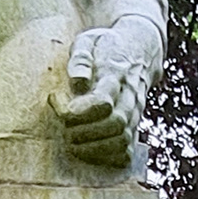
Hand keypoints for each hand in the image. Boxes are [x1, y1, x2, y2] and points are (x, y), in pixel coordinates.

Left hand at [51, 24, 156, 168]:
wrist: (141, 50)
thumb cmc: (106, 46)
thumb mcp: (89, 41)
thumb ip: (81, 58)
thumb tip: (78, 83)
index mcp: (117, 74)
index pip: (103, 101)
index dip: (78, 110)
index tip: (57, 101)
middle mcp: (130, 96)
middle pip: (114, 124)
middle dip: (83, 131)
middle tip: (64, 125)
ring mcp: (135, 113)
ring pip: (121, 140)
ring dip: (92, 147)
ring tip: (71, 140)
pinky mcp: (135, 126)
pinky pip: (125, 151)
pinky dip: (105, 157)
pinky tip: (88, 149)